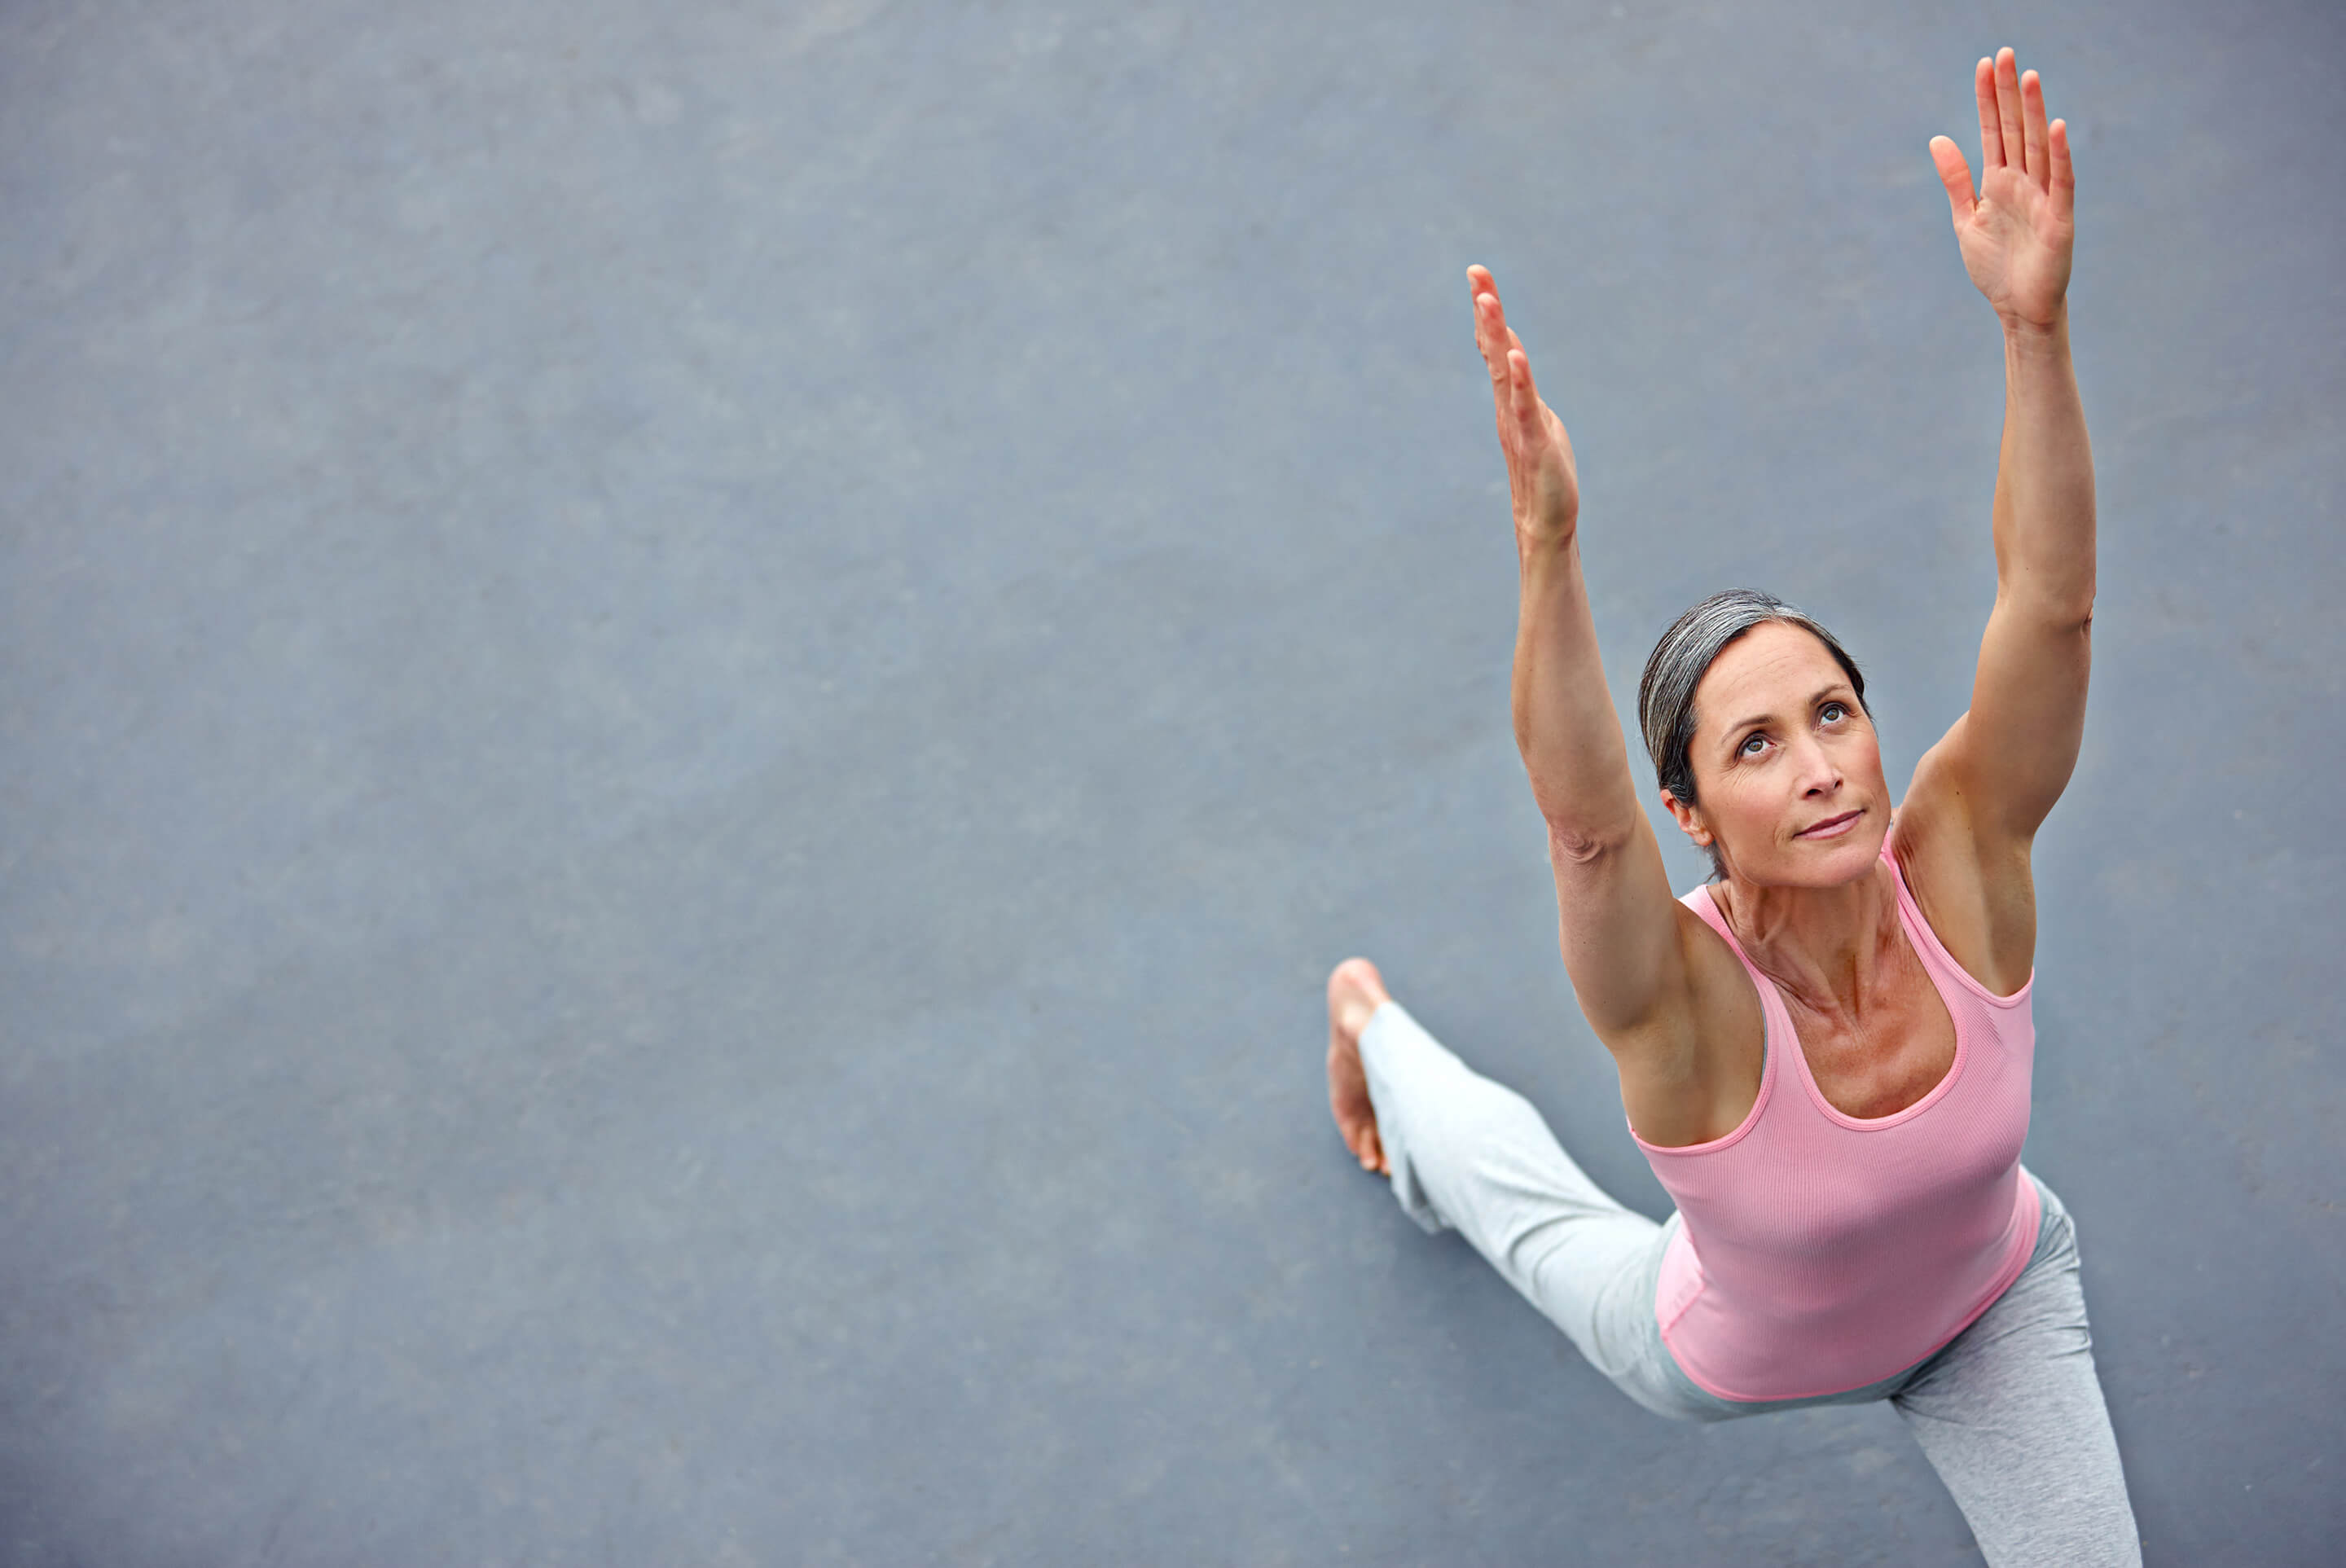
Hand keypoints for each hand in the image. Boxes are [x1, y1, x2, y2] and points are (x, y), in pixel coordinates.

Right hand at [1468, 266, 1580, 546]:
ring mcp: (1519, 422)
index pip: (1498, 348)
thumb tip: (1516, 364)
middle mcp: (1509, 405)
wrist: (1545, 525)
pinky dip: (1521, 381)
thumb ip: (1526, 393)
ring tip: (1487, 302)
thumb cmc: (1545, 477)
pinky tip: (1517, 357)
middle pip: (1496, 350)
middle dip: (1487, 310)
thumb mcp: (1538, 423)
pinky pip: (1525, 407)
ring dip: (1496, 335)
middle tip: (1476, 273)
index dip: (1488, 314)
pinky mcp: (1535, 442)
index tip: (1478, 277)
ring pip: (1505, 371)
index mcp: (1512, 399)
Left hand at [1929, 48, 2074, 333]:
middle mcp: (2023, 182)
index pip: (1994, 131)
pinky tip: (2056, 127)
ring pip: (2038, 147)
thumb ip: (1956, 180)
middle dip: (2009, 94)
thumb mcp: (1966, 219)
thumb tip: (1937, 138)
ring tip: (2028, 77)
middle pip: (2016, 130)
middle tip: (2005, 54)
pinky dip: (2059, 156)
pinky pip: (2060, 182)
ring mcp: (2042, 198)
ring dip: (2034, 113)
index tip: (1984, 65)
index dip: (1989, 99)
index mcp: (2000, 181)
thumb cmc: (1996, 266)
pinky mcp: (2059, 219)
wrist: (2017, 309)